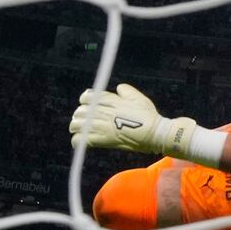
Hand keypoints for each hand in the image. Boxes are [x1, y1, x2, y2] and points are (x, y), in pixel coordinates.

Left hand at [72, 83, 197, 156]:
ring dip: (76, 127)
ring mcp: (102, 126)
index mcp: (111, 100)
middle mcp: (104, 112)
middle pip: (80, 111)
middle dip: (80, 115)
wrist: (154, 133)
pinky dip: (77, 140)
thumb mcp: (139, 97)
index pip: (87, 97)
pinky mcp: (103, 140)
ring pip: (77, 125)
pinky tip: (80, 141)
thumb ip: (126, 90)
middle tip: (83, 120)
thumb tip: (118, 88)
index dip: (85, 100)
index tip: (87, 105)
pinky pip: (81, 140)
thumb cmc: (148, 115)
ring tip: (79, 130)